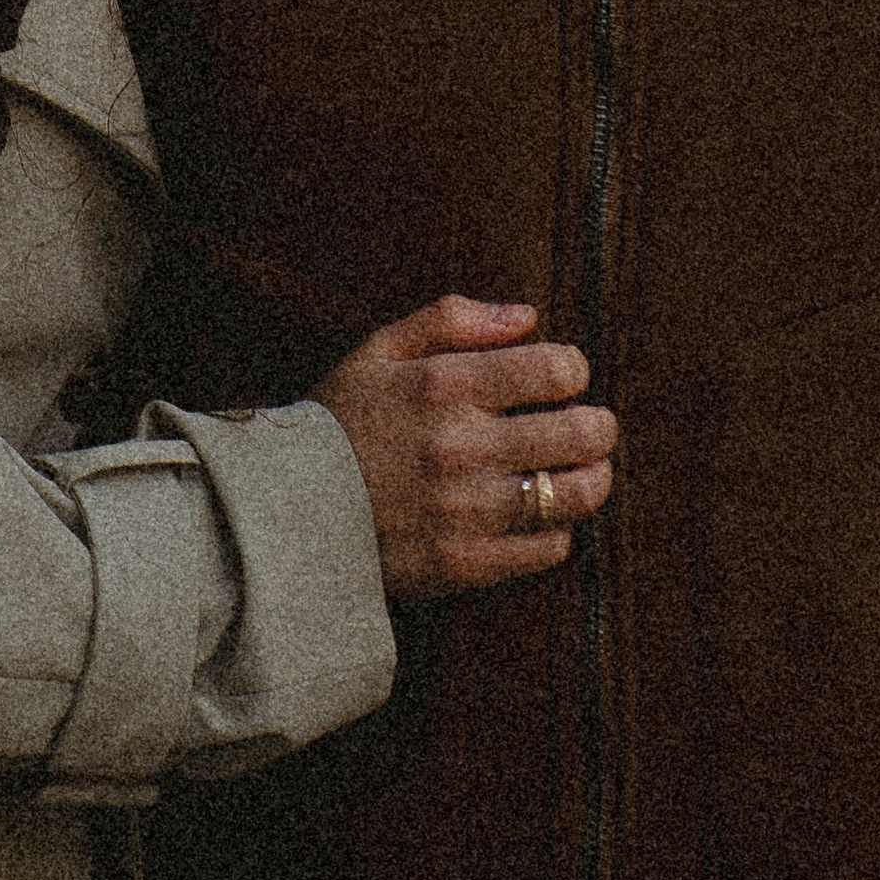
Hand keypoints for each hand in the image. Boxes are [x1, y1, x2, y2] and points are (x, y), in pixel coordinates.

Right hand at [310, 298, 616, 603]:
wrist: (281, 512)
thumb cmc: (336, 423)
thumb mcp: (378, 351)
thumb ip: (452, 319)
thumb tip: (529, 316)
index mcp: (445, 385)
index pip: (556, 369)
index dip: (573, 370)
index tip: (562, 379)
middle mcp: (463, 445)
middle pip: (581, 432)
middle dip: (598, 426)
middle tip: (591, 428)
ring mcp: (467, 509)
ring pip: (574, 494)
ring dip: (593, 480)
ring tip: (584, 474)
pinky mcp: (465, 563)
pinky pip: (546, 549)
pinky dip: (555, 531)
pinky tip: (537, 518)